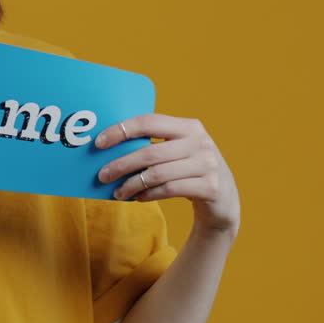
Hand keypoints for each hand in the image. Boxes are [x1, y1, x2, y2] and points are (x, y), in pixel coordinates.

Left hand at [95, 114, 239, 234]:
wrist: (224, 200)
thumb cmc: (189, 170)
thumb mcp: (178, 151)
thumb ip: (154, 145)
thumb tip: (109, 149)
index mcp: (189, 126)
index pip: (149, 122)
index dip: (121, 131)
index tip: (99, 143)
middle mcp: (200, 142)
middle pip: (150, 152)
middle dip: (121, 164)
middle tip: (102, 175)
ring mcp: (207, 164)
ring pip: (157, 174)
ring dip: (131, 184)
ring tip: (118, 192)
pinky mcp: (209, 187)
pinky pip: (168, 190)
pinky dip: (148, 195)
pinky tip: (137, 198)